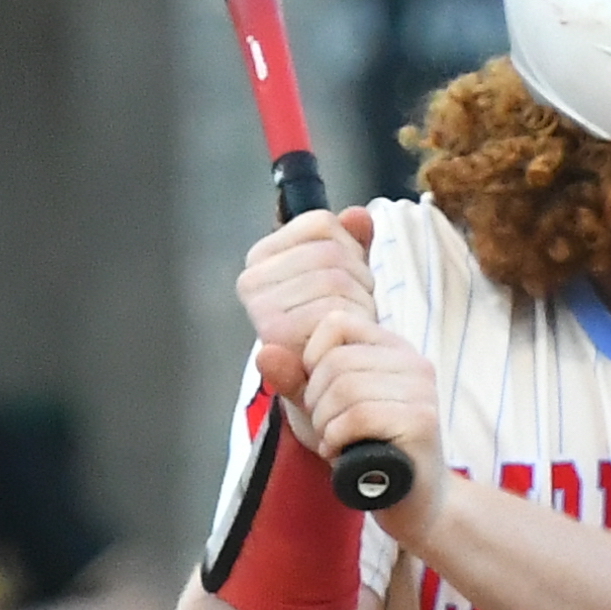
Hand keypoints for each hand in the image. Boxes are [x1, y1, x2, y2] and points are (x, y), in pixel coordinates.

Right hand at [233, 205, 375, 407]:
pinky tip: (343, 340)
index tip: (345, 280)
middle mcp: (252, 280)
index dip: (349, 249)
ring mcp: (260, 307)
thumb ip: (353, 245)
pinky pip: (332, 309)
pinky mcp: (274, 335)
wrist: (326, 394)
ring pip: (334, 278)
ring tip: (348, 325)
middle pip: (330, 253)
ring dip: (357, 303)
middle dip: (357, 280)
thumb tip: (358, 215)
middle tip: (351, 311)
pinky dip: (348, 323)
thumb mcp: (347, 281)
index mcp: (262, 258)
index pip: (321, 224)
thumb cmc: (335, 332)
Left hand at [297, 298, 444, 548]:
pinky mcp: (421, 422)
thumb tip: (264, 352)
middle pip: (336, 361)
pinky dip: (338, 440)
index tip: (318, 394)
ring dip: (326, 425)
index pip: (337, 323)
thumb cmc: (368, 450)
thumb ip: (295, 380)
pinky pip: (359, 417)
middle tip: (328, 430)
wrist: (412, 502)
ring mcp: (422, 392)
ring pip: (345, 388)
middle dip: (316, 402)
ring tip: (337, 443)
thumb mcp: (324, 408)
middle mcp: (414, 363)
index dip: (311, 360)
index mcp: (393, 349)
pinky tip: (346, 456)